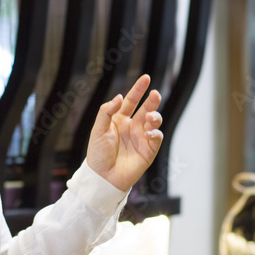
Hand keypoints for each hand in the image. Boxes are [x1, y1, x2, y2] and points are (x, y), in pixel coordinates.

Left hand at [86, 74, 163, 190]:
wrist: (103, 177)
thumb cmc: (98, 154)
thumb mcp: (98, 130)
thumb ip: (106, 112)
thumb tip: (119, 97)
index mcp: (120, 120)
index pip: (131, 101)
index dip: (138, 89)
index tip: (146, 78)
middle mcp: (132, 126)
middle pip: (146, 108)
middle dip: (152, 100)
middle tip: (155, 94)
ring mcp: (142, 137)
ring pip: (154, 121)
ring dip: (155, 116)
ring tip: (150, 118)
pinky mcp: (149, 150)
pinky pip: (157, 137)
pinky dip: (155, 132)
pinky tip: (148, 133)